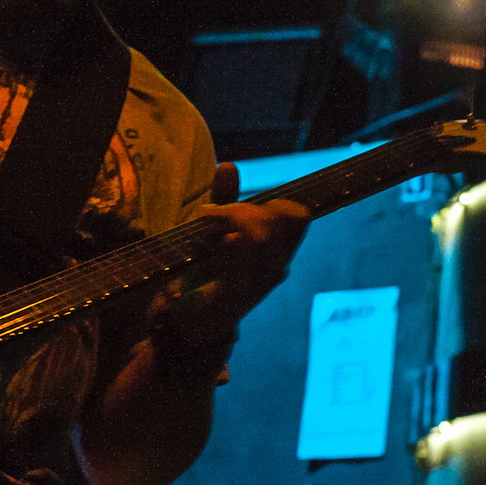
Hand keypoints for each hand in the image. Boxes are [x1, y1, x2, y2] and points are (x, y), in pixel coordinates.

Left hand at [159, 162, 309, 340]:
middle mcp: (272, 268)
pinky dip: (234, 248)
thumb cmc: (207, 271)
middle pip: (275, 223)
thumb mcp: (214, 231)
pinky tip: (224, 239)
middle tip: (211, 212)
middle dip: (244, 209)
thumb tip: (228, 165)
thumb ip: (224, 200)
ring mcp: (255, 285)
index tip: (254, 203)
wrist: (188, 319)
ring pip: (259, 240)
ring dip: (232, 220)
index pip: (297, 218)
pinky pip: (240, 269)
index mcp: (275, 251)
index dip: (280, 202)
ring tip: (206, 220)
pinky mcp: (231, 300)